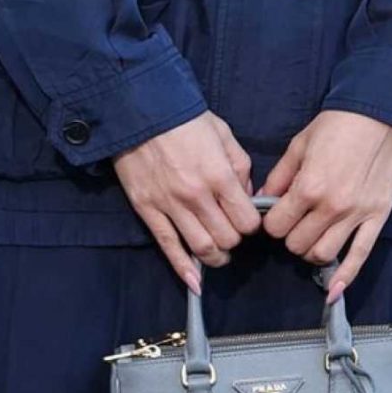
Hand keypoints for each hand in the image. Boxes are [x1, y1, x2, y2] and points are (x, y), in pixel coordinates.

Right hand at [114, 111, 261, 290]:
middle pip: (227, 239)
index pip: (247, 222)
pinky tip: (194, 282)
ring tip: (218, 253)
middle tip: (231, 232)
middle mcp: (197, 196)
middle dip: (234, 240)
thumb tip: (248, 197)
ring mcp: (170, 206)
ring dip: (215, 257)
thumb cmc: (184, 119)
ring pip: (202, 249)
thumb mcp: (224, 134)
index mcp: (220, 176)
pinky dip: (183, 269)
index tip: (248, 220)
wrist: (139, 110)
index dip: (251, 225)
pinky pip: (168, 246)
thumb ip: (240, 167)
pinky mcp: (148, 210)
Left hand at [259, 111, 391, 300]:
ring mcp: (357, 215)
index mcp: (308, 187)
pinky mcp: (377, 217)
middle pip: (297, 245)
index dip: (272, 224)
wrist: (382, 113)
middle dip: (291, 237)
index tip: (277, 216)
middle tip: (295, 223)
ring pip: (323, 255)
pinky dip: (345, 277)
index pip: (276, 228)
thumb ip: (279, 176)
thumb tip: (265, 199)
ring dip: (312, 251)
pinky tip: (333, 291)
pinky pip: (360, 256)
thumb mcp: (299, 145)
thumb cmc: (339, 125)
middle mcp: (332, 206)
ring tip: (312, 236)